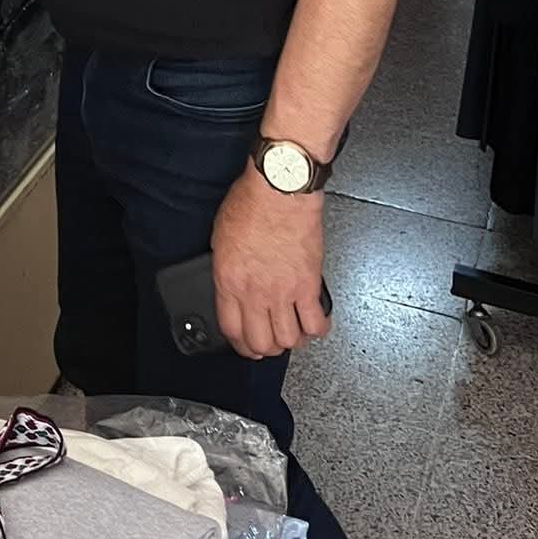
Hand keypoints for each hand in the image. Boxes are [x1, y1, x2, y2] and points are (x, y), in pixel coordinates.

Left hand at [211, 166, 329, 358]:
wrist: (280, 189)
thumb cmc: (251, 202)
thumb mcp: (220, 236)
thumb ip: (226, 268)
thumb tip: (232, 285)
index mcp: (229, 280)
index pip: (231, 329)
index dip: (239, 344)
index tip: (244, 344)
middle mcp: (255, 292)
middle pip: (261, 343)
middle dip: (264, 348)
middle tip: (269, 342)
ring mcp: (283, 292)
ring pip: (289, 340)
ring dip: (290, 341)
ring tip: (291, 331)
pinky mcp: (308, 286)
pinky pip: (315, 324)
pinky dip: (316, 329)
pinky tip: (313, 321)